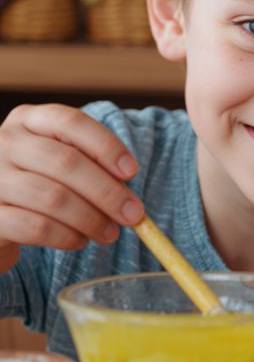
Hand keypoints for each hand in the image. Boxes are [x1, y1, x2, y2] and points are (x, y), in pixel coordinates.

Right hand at [0, 104, 144, 271]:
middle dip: (107, 192)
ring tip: (110, 232)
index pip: (71, 122)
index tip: (132, 172)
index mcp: (27, 120)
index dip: (106, 146)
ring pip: (53, 197)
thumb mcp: (59, 163)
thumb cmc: (37, 184)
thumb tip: (127, 192)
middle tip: (132, 214)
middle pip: (66, 162)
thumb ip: (90, 165)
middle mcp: (4, 143)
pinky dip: (67, 237)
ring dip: (91, 219)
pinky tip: (80, 240)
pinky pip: (36, 227)